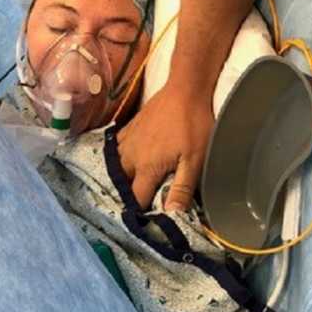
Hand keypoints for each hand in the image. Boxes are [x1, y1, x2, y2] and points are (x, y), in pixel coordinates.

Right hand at [116, 81, 213, 210]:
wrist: (185, 88)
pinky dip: (119, 160)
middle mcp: (131, 156)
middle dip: (126, 197)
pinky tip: (127, 163)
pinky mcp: (129, 128)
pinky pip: (116, 150)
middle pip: (121, 184)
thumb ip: (182, 188)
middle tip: (136, 206)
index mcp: (147, 167)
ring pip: (116, 167)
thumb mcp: (195, 159)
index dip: (138, 213)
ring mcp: (127, 140)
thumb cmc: (194, 124)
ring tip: (130, 188)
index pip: (135, 199)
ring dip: (121, 179)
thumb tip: (171, 215)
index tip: (143, 223)